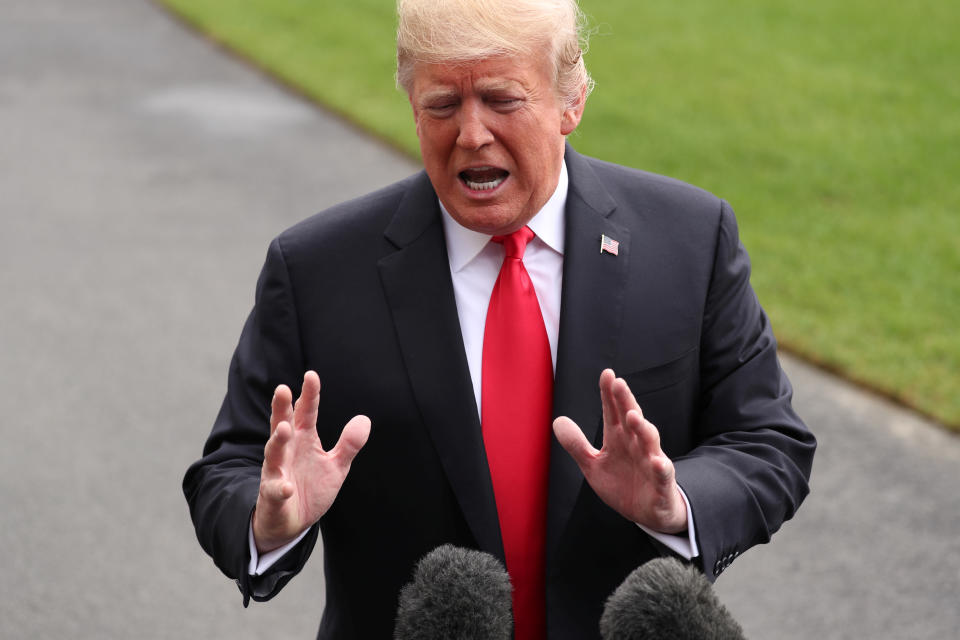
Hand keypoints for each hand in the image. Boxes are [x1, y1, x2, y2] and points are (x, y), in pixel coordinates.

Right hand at [252, 371, 370, 552]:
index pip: (305, 413)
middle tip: (283, 389)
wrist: (292, 522)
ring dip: (278, 440)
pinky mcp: (273, 495)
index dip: (309, 395)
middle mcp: (287, 451)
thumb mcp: (336, 466)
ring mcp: (277, 472)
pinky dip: (279, 488)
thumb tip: (364, 419)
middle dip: (281, 408)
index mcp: (303, 440)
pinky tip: (286, 487)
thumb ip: (349, 444)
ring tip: (284, 428)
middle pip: (282, 425)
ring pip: (274, 453)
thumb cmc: (311, 487)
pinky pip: (275, 490)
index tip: (311, 375)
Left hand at [553, 369, 686, 532]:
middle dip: (626, 402)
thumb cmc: (622, 484)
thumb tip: (557, 420)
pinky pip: (663, 474)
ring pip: (649, 442)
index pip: (613, 412)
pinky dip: (661, 468)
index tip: (607, 374)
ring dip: (643, 428)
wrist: (647, 513)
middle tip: (619, 384)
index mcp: (619, 438)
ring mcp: (651, 462)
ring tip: (632, 416)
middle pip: (632, 419)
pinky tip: (658, 461)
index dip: (609, 394)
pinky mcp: (661, 483)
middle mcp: (637, 445)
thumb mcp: (593, 465)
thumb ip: (577, 445)